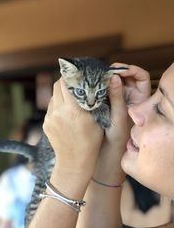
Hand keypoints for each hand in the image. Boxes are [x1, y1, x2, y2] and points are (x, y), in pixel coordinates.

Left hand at [43, 78, 103, 179]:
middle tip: (75, 82)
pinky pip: (51, 107)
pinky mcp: (46, 123)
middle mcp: (58, 111)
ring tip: (71, 98)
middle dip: (66, 81)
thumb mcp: (98, 120)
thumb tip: (94, 85)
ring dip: (61, 93)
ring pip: (53, 96)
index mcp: (73, 110)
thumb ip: (93, 101)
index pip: (66, 82)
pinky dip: (58, 104)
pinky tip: (66, 111)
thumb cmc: (91, 142)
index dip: (72, 75)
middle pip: (57, 85)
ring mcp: (50, 118)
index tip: (77, 73)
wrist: (74, 162)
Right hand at [94, 64, 150, 183]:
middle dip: (113, 72)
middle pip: (123, 78)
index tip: (117, 69)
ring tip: (92, 78)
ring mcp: (115, 102)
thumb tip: (114, 76)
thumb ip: (117, 98)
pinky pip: (101, 93)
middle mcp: (127, 99)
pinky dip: (95, 89)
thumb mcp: (118, 118)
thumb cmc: (116, 141)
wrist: (105, 157)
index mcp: (137, 100)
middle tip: (100, 72)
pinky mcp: (103, 106)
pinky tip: (87, 88)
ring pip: (110, 84)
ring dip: (102, 80)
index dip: (130, 70)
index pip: (140, 77)